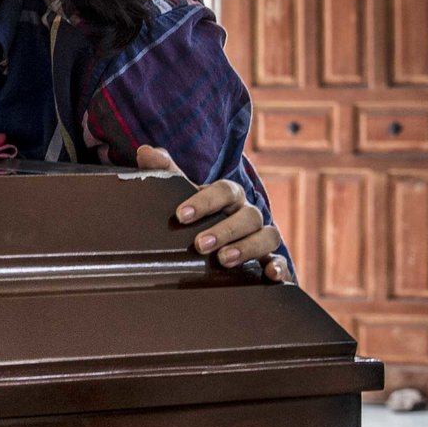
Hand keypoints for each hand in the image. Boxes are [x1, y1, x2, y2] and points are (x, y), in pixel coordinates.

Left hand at [137, 144, 294, 283]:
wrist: (220, 244)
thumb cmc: (199, 216)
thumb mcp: (182, 195)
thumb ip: (166, 174)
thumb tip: (145, 151)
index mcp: (229, 197)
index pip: (224, 190)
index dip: (204, 201)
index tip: (180, 215)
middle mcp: (249, 214)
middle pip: (248, 216)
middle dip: (224, 230)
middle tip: (199, 245)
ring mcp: (262, 237)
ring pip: (267, 236)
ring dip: (247, 247)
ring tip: (223, 260)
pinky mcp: (271, 261)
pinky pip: (282, 261)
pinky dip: (280, 266)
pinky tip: (270, 274)